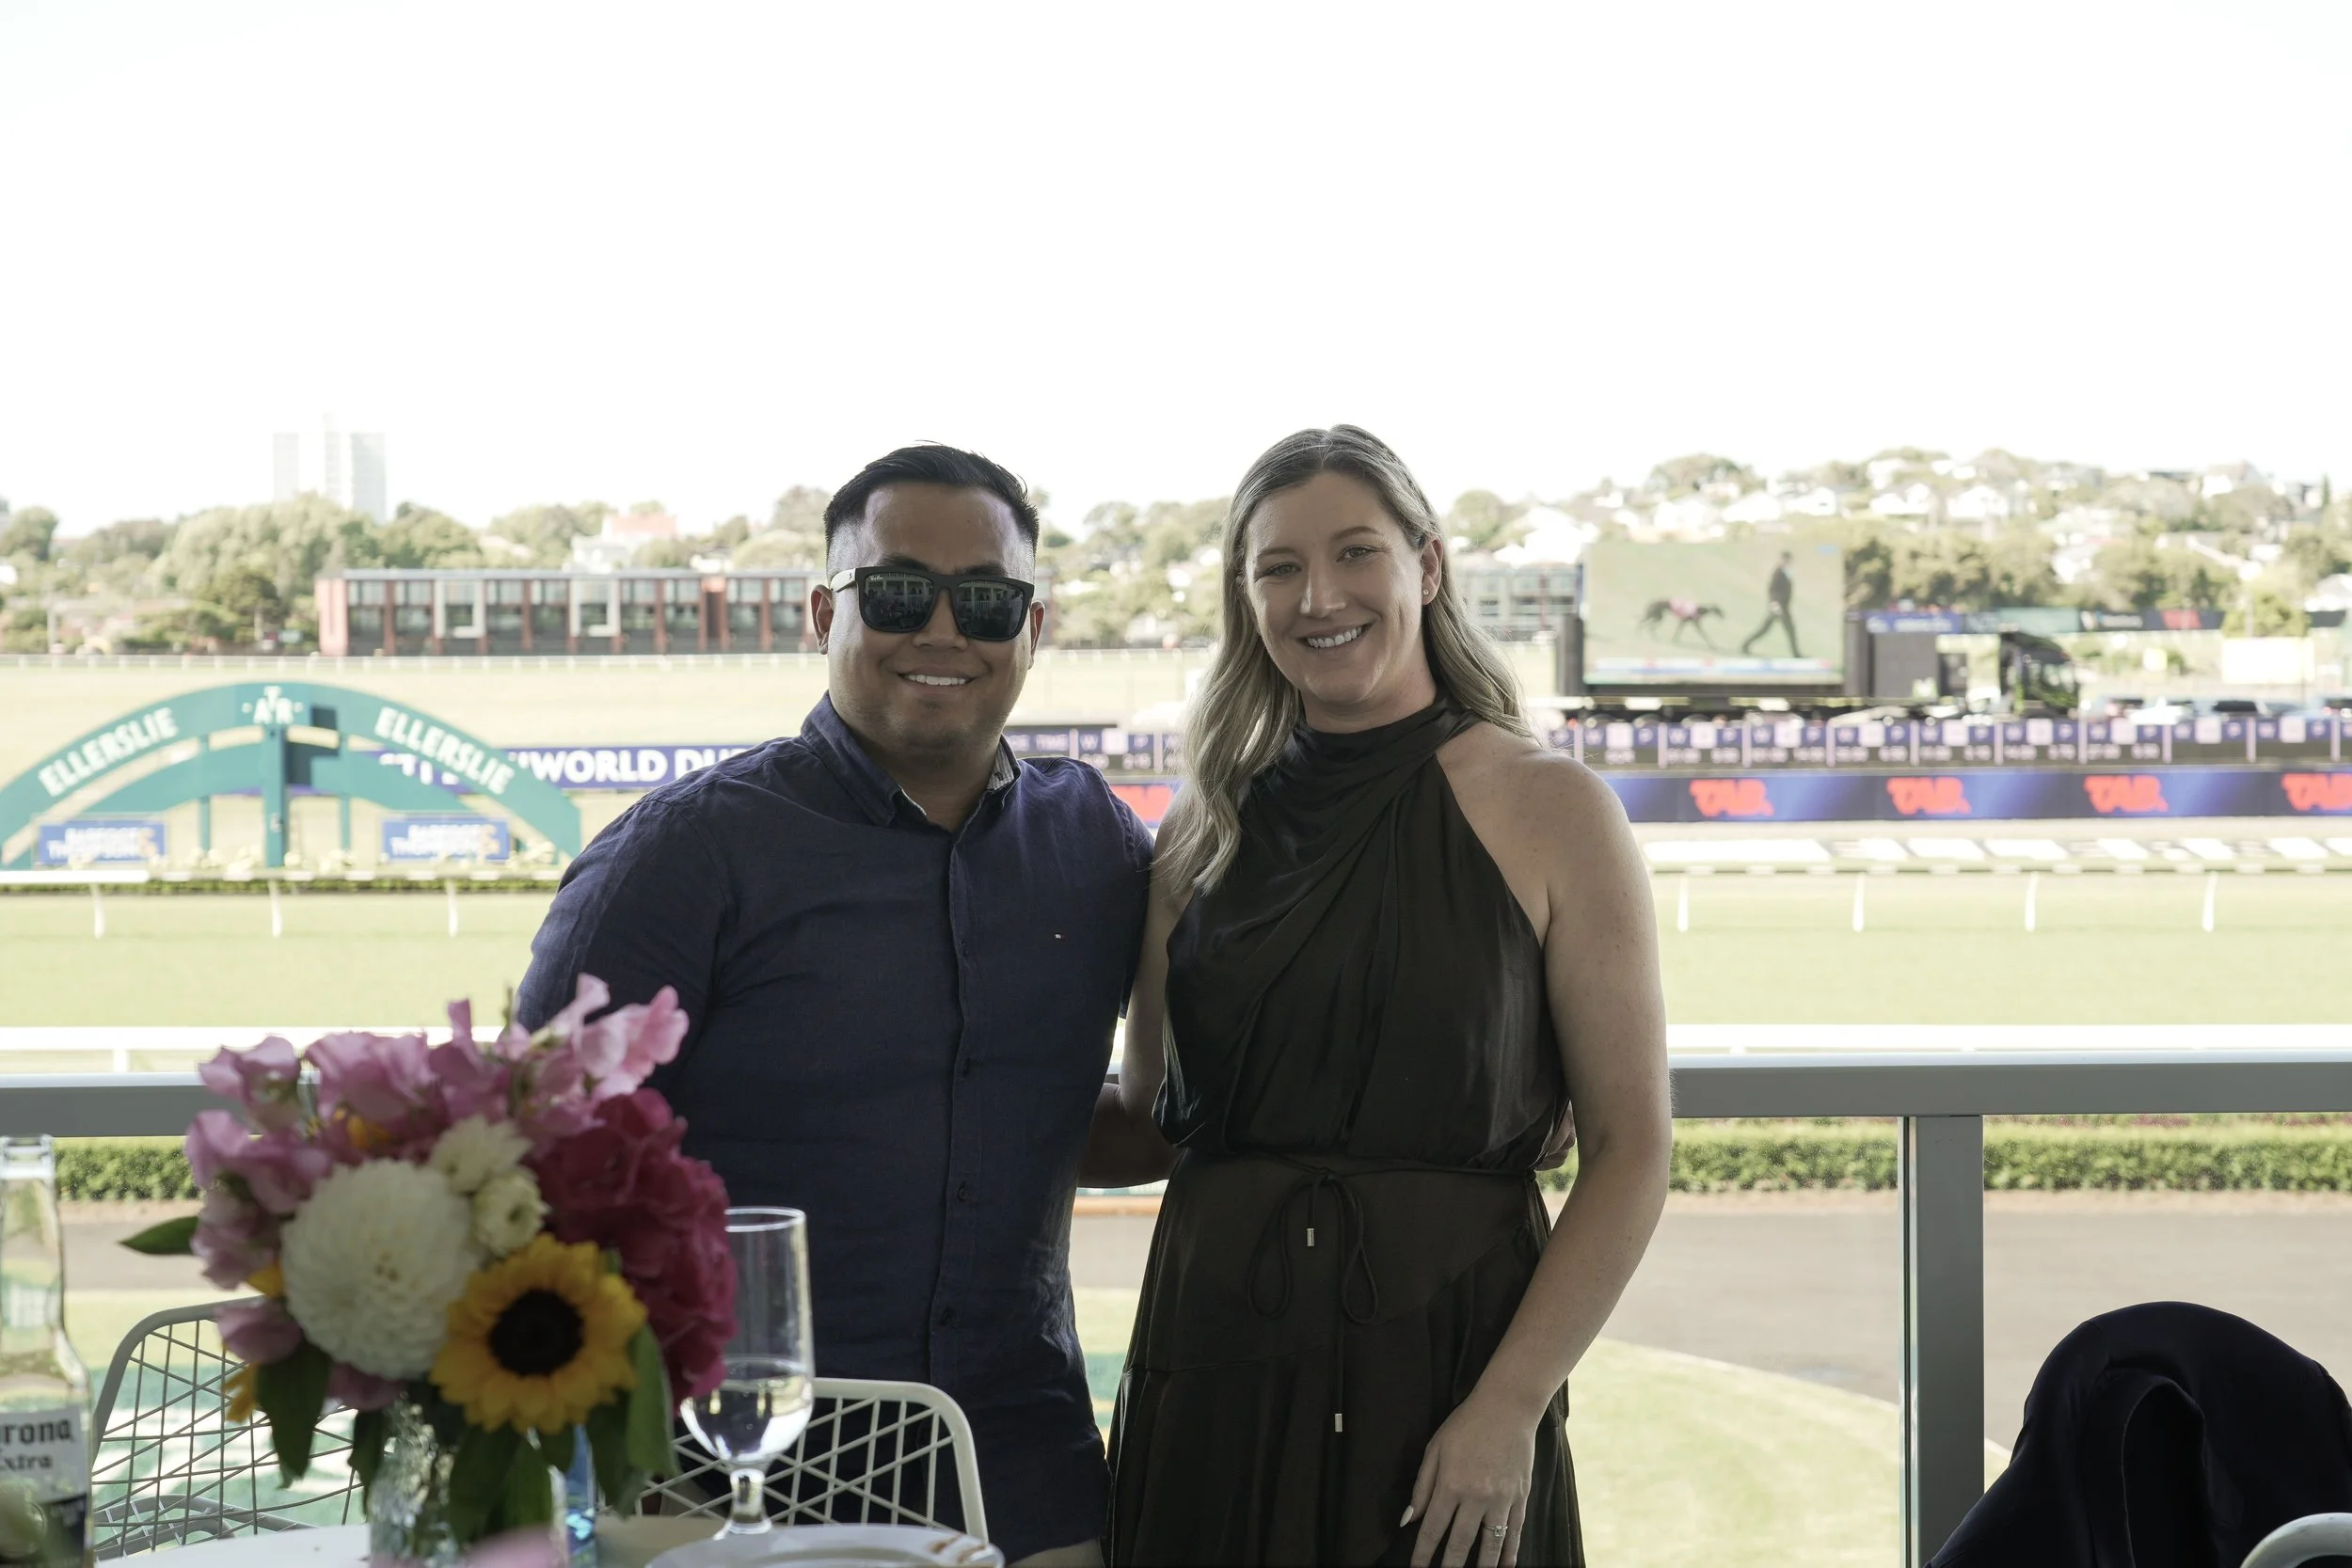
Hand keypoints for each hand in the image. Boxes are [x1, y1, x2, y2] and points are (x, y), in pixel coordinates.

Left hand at [1404, 1389, 1537, 1566]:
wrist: (1507, 1407)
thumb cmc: (1466, 1424)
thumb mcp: (1435, 1449)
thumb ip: (1422, 1486)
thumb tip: (1409, 1518)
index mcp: (1451, 1484)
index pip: (1433, 1529)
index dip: (1422, 1553)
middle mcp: (1477, 1496)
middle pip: (1460, 1543)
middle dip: (1449, 1567)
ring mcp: (1502, 1499)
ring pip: (1490, 1544)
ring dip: (1481, 1567)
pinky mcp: (1520, 1497)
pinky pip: (1514, 1531)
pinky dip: (1509, 1552)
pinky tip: (1504, 1566)